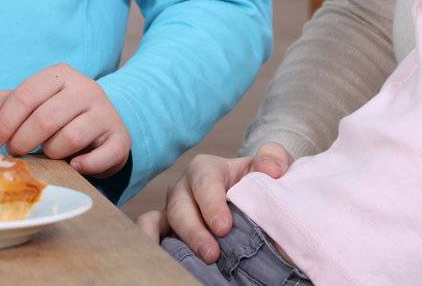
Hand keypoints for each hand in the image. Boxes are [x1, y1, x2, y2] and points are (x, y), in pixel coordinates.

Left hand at [0, 64, 130, 176]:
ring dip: (52, 153)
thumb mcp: (35, 103)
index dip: (5, 122)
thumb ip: (10, 104)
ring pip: (70, 138)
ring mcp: (105, 113)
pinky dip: (85, 165)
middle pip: (45, 118)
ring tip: (48, 154)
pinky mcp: (120, 137)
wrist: (104, 125)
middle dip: (23, 141)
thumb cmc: (61, 115)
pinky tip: (74, 166)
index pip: (25, 96)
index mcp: (61, 76)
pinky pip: (102, 155)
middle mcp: (86, 89)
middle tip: (16, 153)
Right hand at [133, 142, 292, 262]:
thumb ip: (273, 158)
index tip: (224, 228)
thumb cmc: (257, 180)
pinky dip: (150, 244)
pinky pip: (148, 233)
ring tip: (196, 262)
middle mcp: (183, 188)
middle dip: (194, 231)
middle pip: (179, 206)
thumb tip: (271, 170)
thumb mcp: (271, 164)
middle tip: (212, 255)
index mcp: (206, 169)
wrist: (250, 197)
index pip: (204, 182)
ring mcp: (171, 210)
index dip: (211, 203)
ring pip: (158, 221)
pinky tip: (162, 263)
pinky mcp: (165, 230)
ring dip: (176, 242)